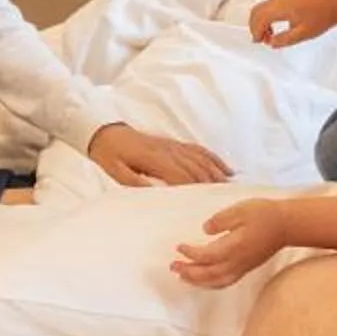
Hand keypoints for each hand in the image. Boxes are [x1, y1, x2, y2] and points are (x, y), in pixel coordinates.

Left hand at [88, 123, 232, 186]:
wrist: (106, 133)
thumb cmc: (110, 155)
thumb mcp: (116, 172)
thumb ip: (134, 183)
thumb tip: (154, 194)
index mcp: (153, 159)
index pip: (179, 175)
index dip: (193, 188)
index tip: (205, 202)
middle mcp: (168, 151)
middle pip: (195, 168)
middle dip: (211, 183)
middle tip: (226, 200)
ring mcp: (173, 146)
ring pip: (200, 159)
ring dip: (216, 173)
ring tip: (230, 188)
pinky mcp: (175, 144)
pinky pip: (198, 150)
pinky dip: (213, 159)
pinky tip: (225, 168)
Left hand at [172, 200, 289, 288]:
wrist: (286, 225)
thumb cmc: (263, 214)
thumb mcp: (240, 209)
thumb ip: (221, 220)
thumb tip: (205, 230)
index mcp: (234, 246)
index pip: (207, 256)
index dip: (190, 254)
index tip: (178, 247)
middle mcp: (237, 261)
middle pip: (208, 273)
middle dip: (189, 272)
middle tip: (173, 266)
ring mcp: (243, 267)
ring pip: (216, 281)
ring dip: (197, 281)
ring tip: (182, 276)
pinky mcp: (246, 268)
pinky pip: (225, 281)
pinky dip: (211, 284)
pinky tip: (203, 280)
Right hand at [247, 0, 336, 47]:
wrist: (333, 2)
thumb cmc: (321, 16)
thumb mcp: (303, 34)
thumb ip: (285, 39)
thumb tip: (271, 43)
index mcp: (281, 7)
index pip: (260, 18)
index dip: (256, 32)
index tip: (258, 42)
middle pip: (256, 11)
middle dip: (254, 26)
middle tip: (261, 40)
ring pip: (261, 7)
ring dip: (260, 21)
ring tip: (270, 36)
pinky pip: (269, 5)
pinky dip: (266, 16)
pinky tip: (274, 27)